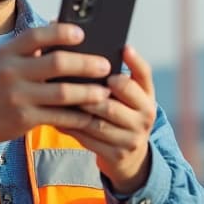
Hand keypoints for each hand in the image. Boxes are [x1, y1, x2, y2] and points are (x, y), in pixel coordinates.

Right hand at [0, 23, 113, 150]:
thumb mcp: (8, 60)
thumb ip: (32, 46)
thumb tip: (65, 24)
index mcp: (9, 52)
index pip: (37, 35)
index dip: (61, 32)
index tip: (83, 34)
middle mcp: (11, 72)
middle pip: (56, 63)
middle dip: (86, 64)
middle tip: (106, 65)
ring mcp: (17, 97)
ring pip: (62, 93)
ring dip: (88, 93)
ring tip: (105, 91)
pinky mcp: (23, 119)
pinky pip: (59, 116)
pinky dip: (78, 116)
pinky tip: (91, 114)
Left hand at [62, 45, 156, 193]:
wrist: (130, 156)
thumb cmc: (122, 114)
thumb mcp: (129, 97)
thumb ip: (120, 75)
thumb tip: (92, 50)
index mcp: (147, 96)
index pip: (144, 75)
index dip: (134, 61)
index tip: (122, 48)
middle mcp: (145, 116)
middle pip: (115, 102)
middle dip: (90, 93)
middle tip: (70, 82)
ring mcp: (132, 138)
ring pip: (99, 123)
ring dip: (77, 111)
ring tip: (57, 99)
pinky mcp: (117, 154)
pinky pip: (89, 139)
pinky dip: (72, 127)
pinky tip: (56, 117)